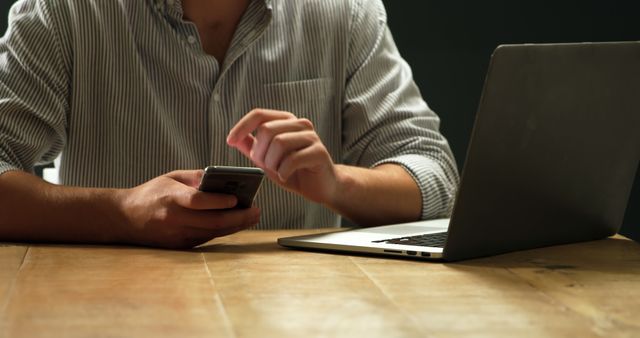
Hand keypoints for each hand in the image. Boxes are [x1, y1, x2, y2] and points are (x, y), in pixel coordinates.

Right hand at [116, 170, 259, 248]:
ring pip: (213, 233)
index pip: (197, 201)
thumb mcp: (170, 177)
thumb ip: (196, 177)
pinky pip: (207, 238)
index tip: (236, 199)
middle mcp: (174, 219)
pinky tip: (236, 222)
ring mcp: (177, 236)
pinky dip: (224, 230)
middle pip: (212, 222)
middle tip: (257, 210)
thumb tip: (223, 179)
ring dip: (236, 225)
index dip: (218, 201)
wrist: (125, 218)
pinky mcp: (180, 246)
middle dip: (238, 217)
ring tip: (252, 216)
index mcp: (170, 198)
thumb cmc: (151, 193)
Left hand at [226, 109, 338, 204]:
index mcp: (286, 122)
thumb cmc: (295, 172)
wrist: (322, 187)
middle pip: (266, 130)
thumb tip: (234, 138)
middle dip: (259, 153)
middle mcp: (300, 124)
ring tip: (278, 171)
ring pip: (279, 142)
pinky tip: (286, 176)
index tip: (229, 141)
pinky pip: (292, 159)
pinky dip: (283, 171)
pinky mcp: (319, 152)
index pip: (259, 114)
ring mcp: (311, 137)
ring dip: (272, 163)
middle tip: (266, 166)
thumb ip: (252, 148)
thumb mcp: (268, 159)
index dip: (241, 126)